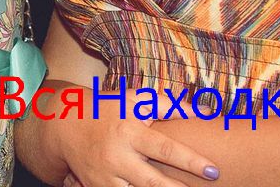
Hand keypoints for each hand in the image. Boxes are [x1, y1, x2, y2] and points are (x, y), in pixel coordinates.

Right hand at [57, 102, 217, 186]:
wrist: (65, 124)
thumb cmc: (109, 109)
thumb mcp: (136, 100)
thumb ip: (171, 106)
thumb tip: (207, 112)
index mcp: (129, 131)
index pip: (164, 148)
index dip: (190, 160)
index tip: (213, 170)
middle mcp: (118, 156)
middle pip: (153, 181)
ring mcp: (107, 176)